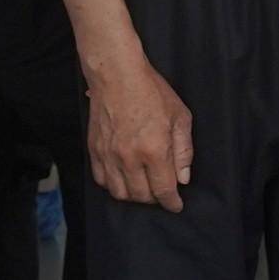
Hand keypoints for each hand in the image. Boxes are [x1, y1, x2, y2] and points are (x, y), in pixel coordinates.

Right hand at [83, 53, 192, 211]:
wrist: (117, 74)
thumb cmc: (151, 91)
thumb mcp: (180, 116)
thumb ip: (183, 150)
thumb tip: (182, 178)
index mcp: (154, 150)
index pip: (163, 190)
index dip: (172, 202)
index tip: (176, 205)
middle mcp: (130, 157)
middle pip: (141, 196)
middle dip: (154, 199)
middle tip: (161, 192)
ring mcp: (109, 155)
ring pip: (119, 193)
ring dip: (133, 196)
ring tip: (142, 187)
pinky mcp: (95, 150)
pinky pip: (102, 180)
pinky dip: (113, 185)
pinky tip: (123, 178)